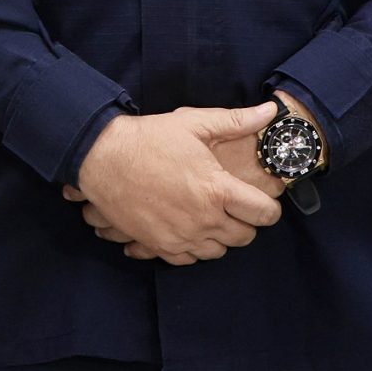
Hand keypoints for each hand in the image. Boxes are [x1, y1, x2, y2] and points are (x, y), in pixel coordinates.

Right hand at [58, 104, 283, 264]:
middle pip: (244, 237)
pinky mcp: (159, 245)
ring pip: (218, 251)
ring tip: (207, 216)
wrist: (101, 157)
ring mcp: (181, 236)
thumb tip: (270, 111)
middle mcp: (204, 220)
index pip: (264, 214)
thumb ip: (235, 121)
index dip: (268, 208)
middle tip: (230, 206)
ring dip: (219, 237)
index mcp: (217, 190)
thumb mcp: (192, 123)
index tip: (259, 201)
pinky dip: (192, 248)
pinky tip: (186, 229)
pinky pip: (189, 259)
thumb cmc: (148, 139)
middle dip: (244, 222)